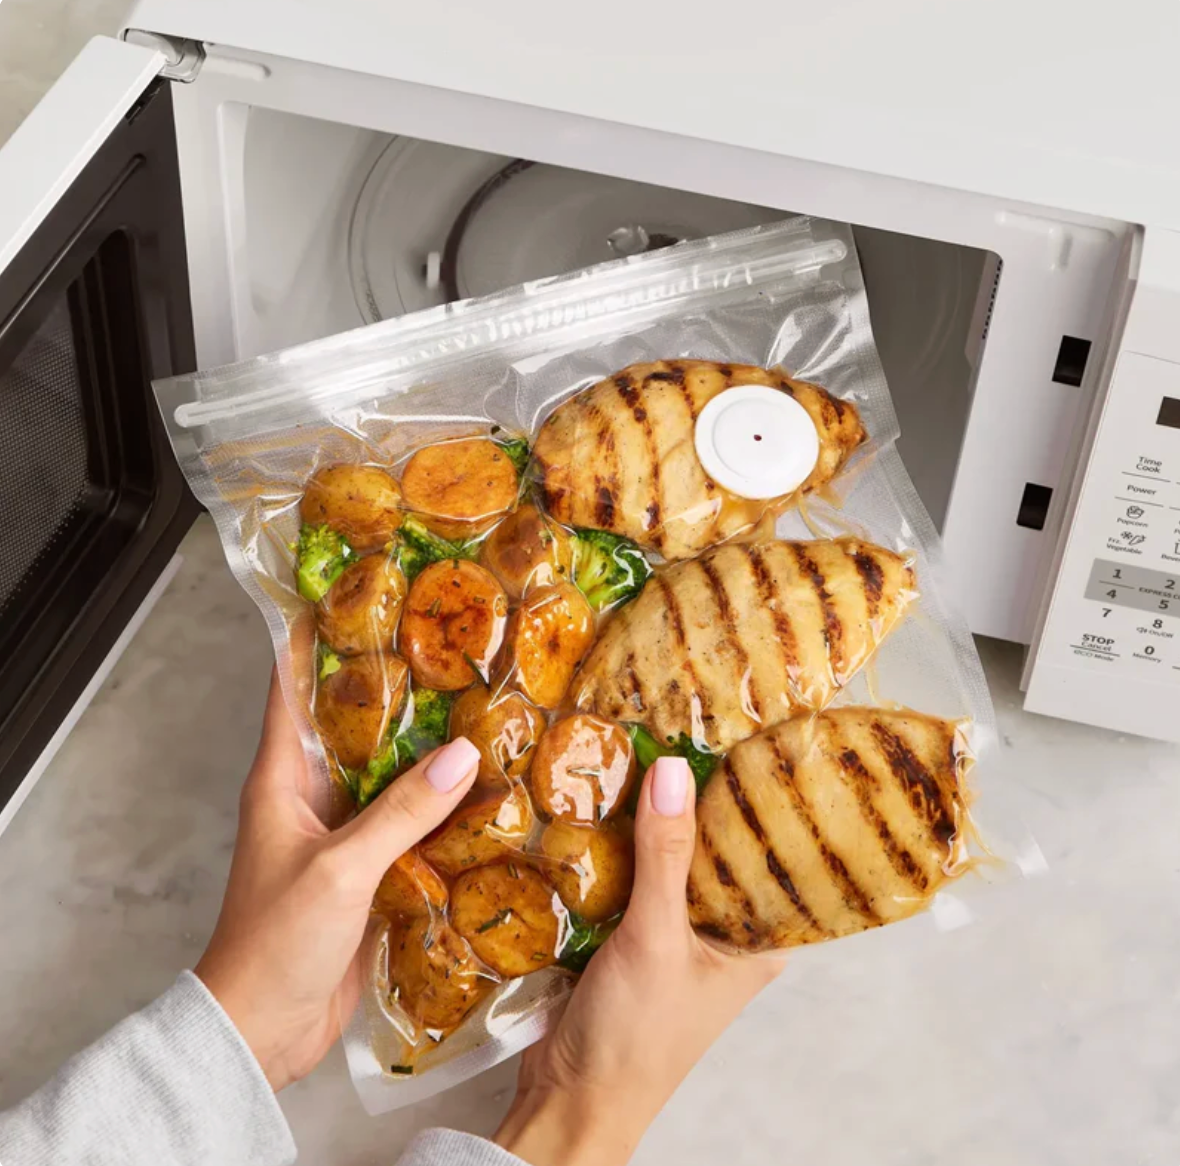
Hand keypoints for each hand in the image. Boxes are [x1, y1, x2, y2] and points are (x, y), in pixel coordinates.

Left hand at [195, 672, 478, 1090]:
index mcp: (282, 780)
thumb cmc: (276, 942)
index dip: (318, 639)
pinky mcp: (368, 872)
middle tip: (453, 649)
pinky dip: (442, 809)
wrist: (263, 1028)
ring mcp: (342, 835)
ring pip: (389, 777)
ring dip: (429, 753)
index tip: (358, 594)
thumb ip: (401, 812)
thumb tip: (464, 754)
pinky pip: (409, 826)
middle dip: (399, 690)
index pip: (293, 689)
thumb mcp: (340, 869)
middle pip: (355, 726)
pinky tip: (487, 794)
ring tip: (486, 710)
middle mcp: (311, 797)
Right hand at [494, 757, 784, 1165]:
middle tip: (687, 722)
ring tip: (642, 742)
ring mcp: (674, 930)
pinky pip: (629, 873)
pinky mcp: (629, 931)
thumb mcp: (656, 939)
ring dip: (652, 816)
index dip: (765, 802)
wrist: (569, 1098)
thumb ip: (664, 855)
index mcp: (756, 940)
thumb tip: (672, 769)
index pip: (773, 855)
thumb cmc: (635, 1036)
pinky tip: (601, 796)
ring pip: (669, 856)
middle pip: (715, 848)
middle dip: (699, 796)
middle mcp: (722, 931)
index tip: (753, 738)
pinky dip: (617, 841)